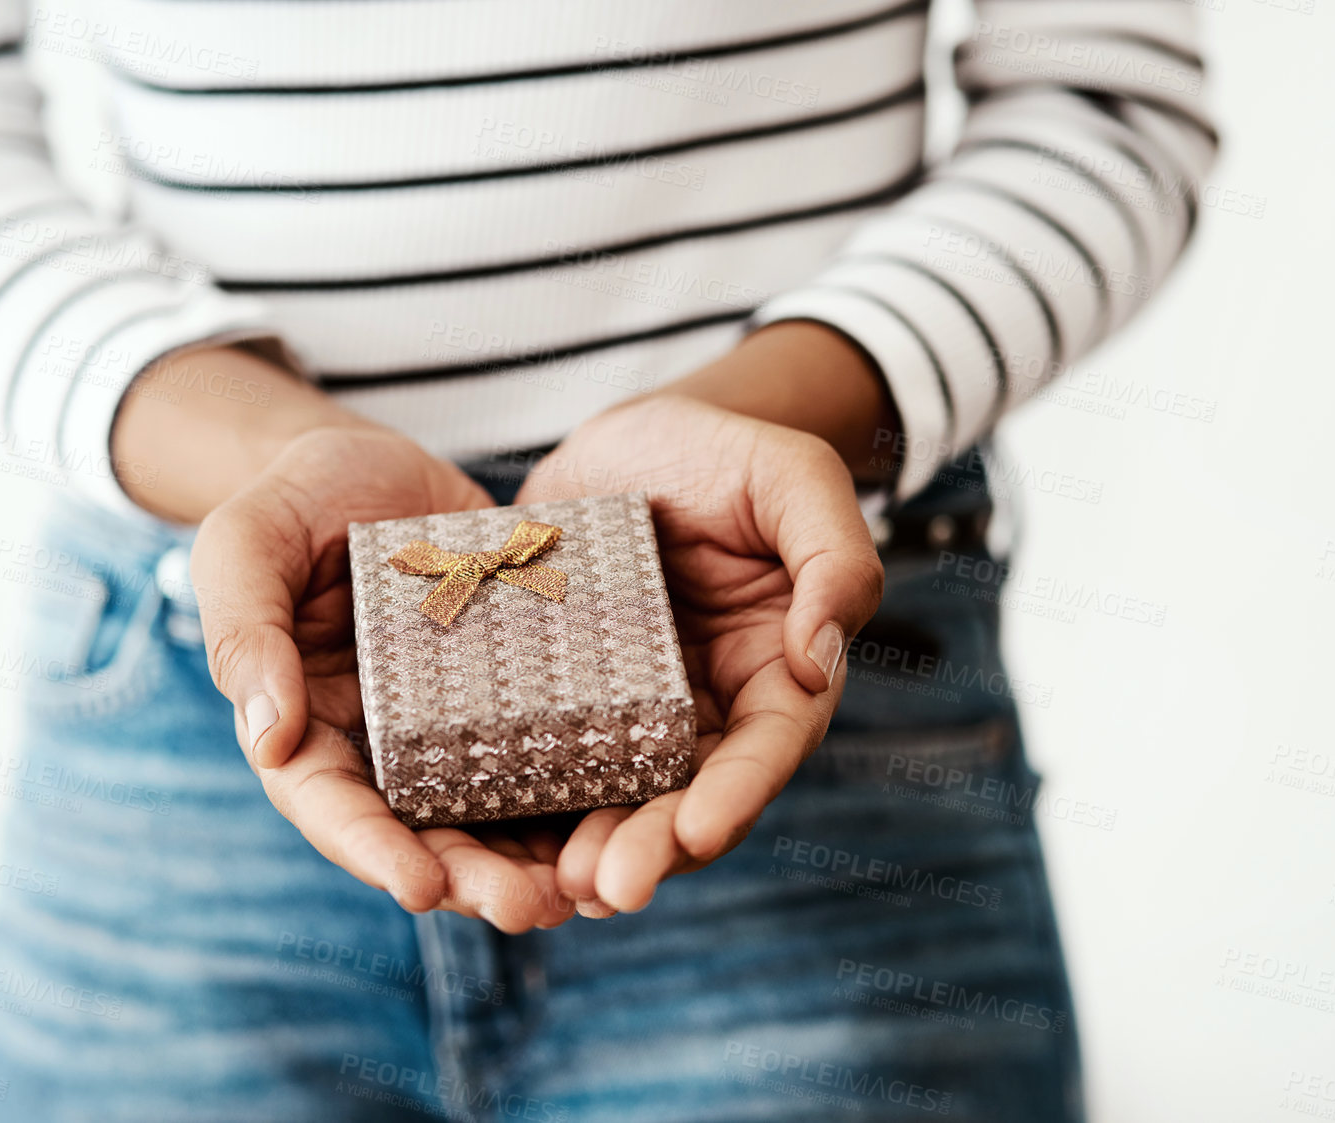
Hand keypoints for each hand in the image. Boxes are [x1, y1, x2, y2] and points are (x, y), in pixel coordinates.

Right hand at [190, 427, 577, 930]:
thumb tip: (268, 739)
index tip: (420, 887)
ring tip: (586, 888)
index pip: (332, 807)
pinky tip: (627, 816)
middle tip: (528, 905)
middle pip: (421, 832)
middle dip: (472, 878)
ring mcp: (449, 726)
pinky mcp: (512, 694)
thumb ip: (245, 632)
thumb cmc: (291, 502)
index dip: (374, 851)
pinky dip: (579, 792)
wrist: (370, 463)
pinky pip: (544, 752)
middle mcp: (382, 744)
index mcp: (308, 725)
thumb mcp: (246, 545)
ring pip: (490, 812)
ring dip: (534, 858)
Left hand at [513, 396, 884, 914]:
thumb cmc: (728, 452)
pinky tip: (500, 840)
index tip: (697, 830)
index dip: (736, 795)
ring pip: (621, 798)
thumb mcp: (794, 479)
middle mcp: (709, 709)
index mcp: (777, 671)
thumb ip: (834, 558)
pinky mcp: (566, 699)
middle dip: (654, 847)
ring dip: (594, 849)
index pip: (766, 748)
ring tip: (559, 887)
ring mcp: (634, 712)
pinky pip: (552, 760)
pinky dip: (535, 805)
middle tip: (608, 886)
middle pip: (690, 798)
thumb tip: (821, 658)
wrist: (637, 436)